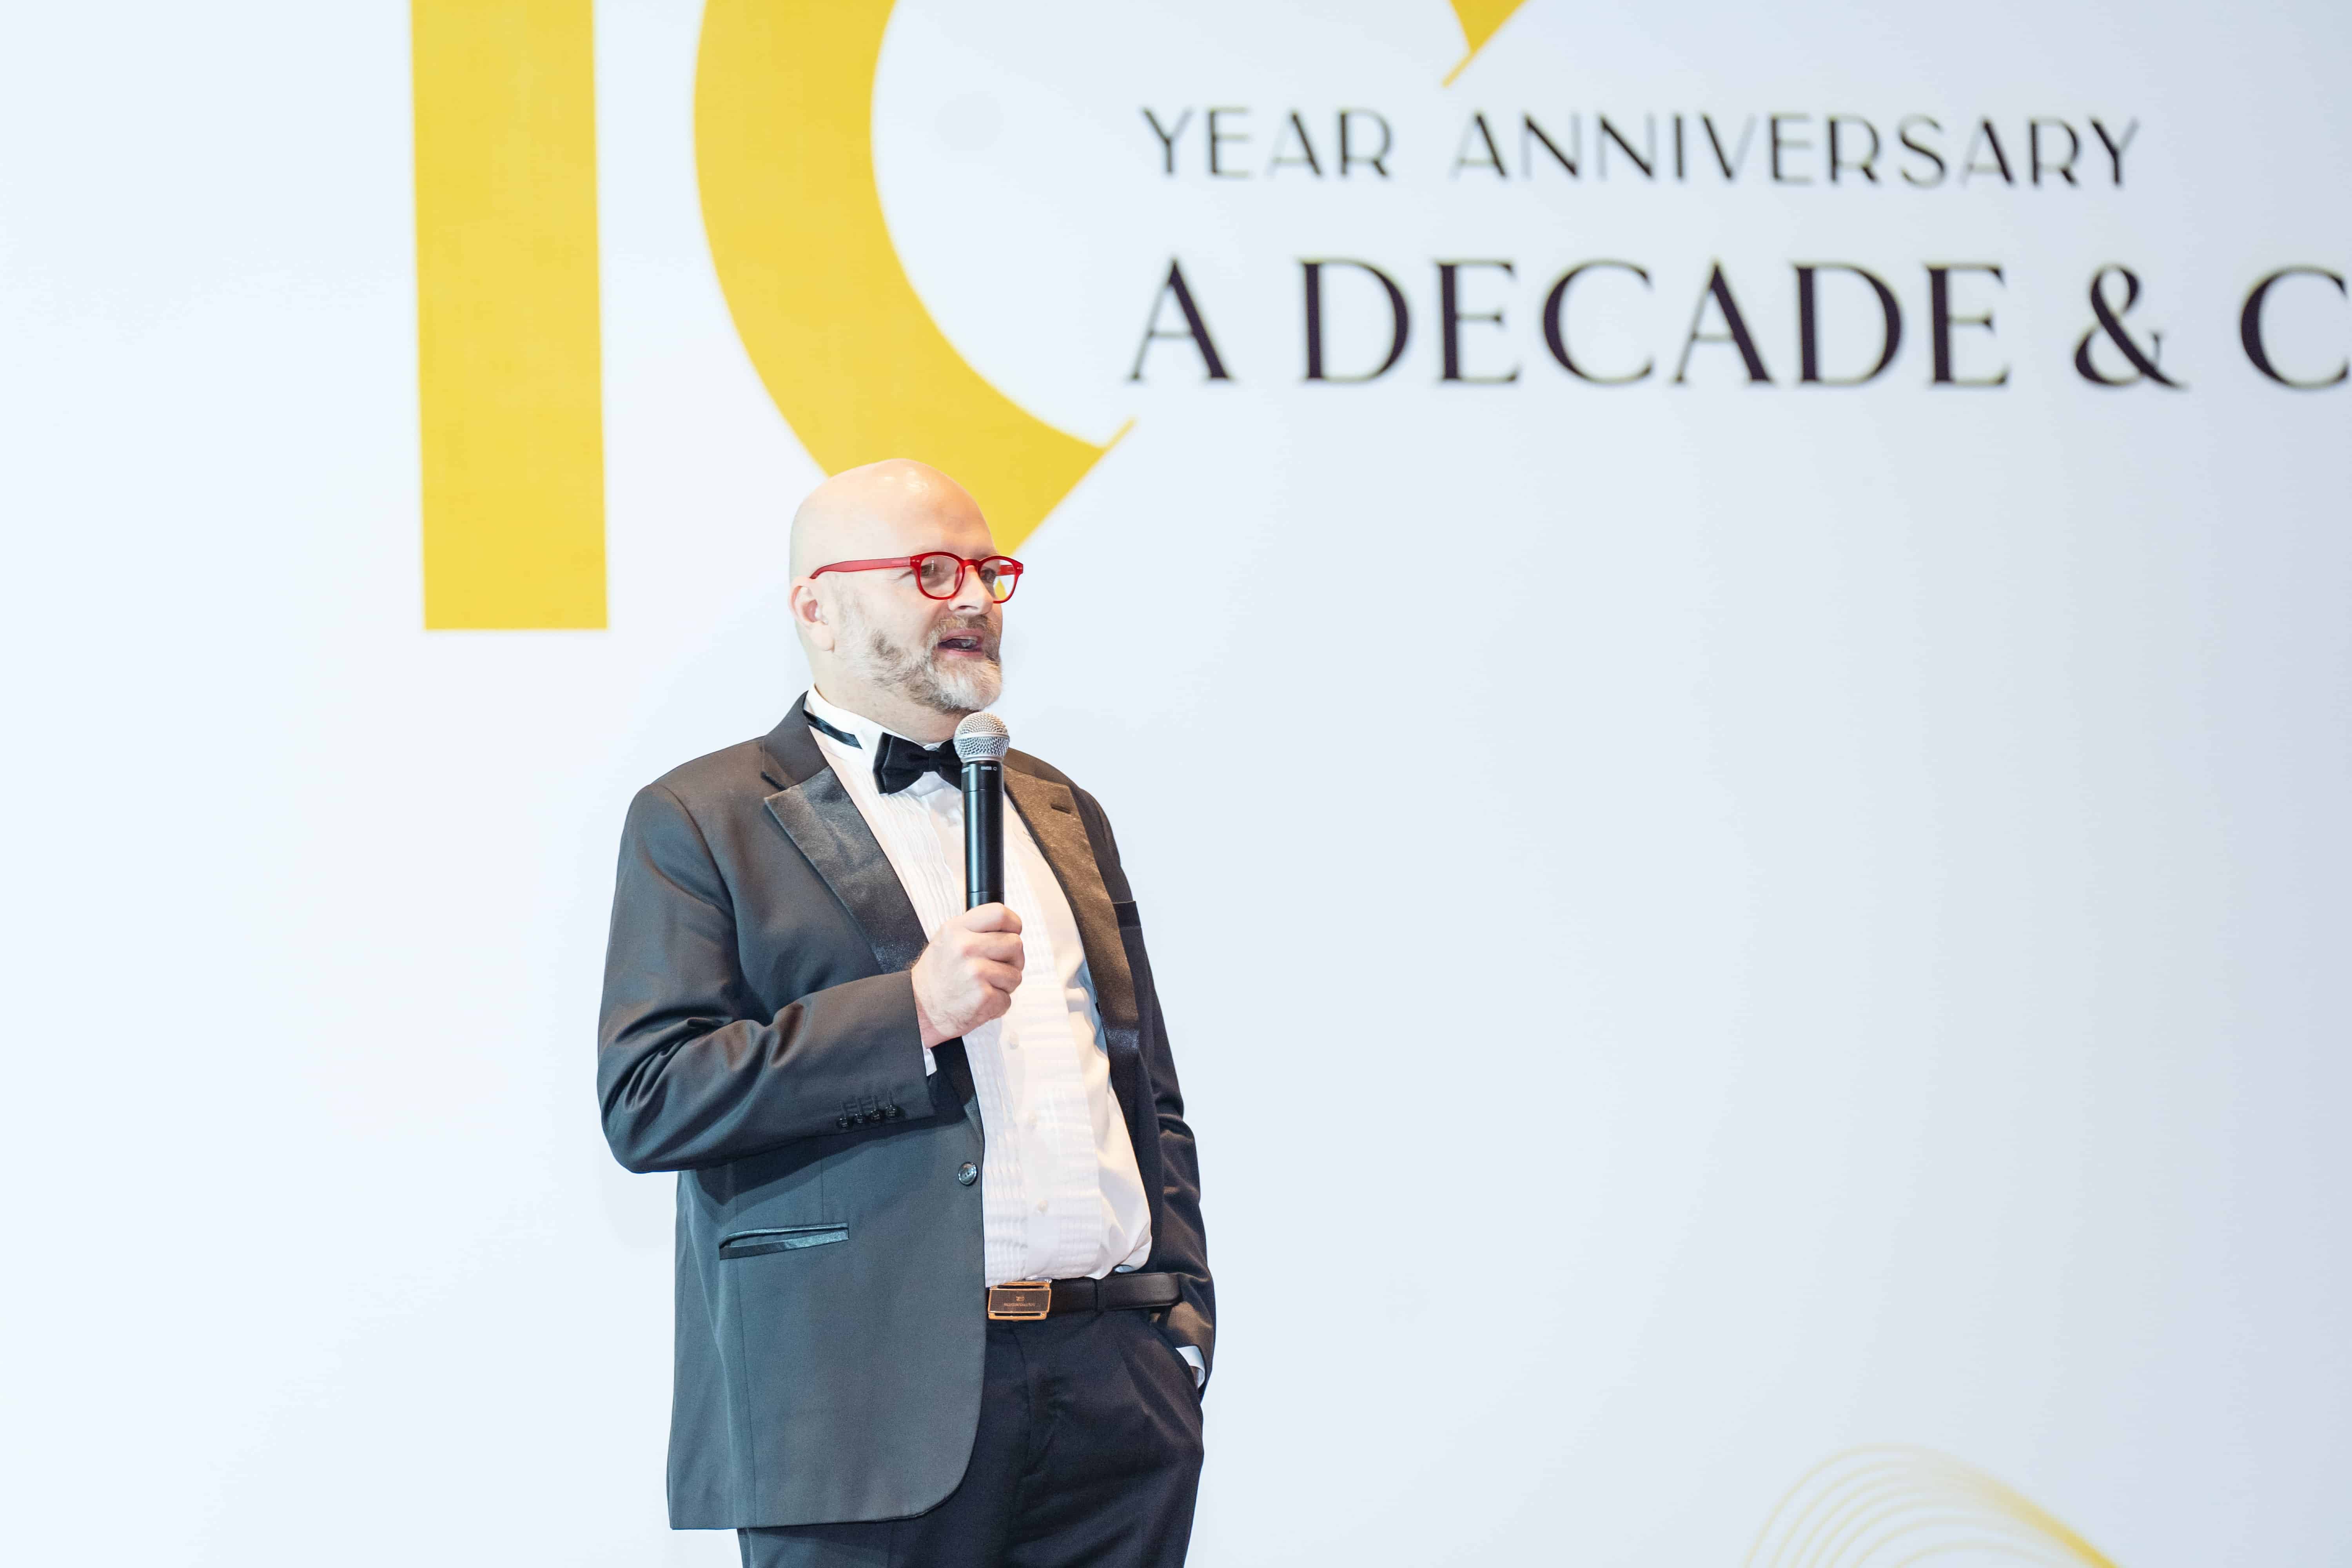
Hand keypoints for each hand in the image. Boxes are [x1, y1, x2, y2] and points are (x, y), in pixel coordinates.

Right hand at [911, 903, 1023, 1047]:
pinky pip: (1007, 998)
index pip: (999, 913)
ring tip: (985, 987)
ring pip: (1016, 974)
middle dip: (1013, 959)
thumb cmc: (937, 976)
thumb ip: (974, 930)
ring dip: (1005, 984)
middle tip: (997, 968)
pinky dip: (998, 1004)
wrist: (920, 1009)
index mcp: (956, 929)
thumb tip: (1009, 928)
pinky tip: (980, 1001)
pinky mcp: (983, 996)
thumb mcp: (947, 940)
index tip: (1013, 933)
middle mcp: (965, 947)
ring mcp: (975, 972)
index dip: (1013, 924)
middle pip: (1015, 943)